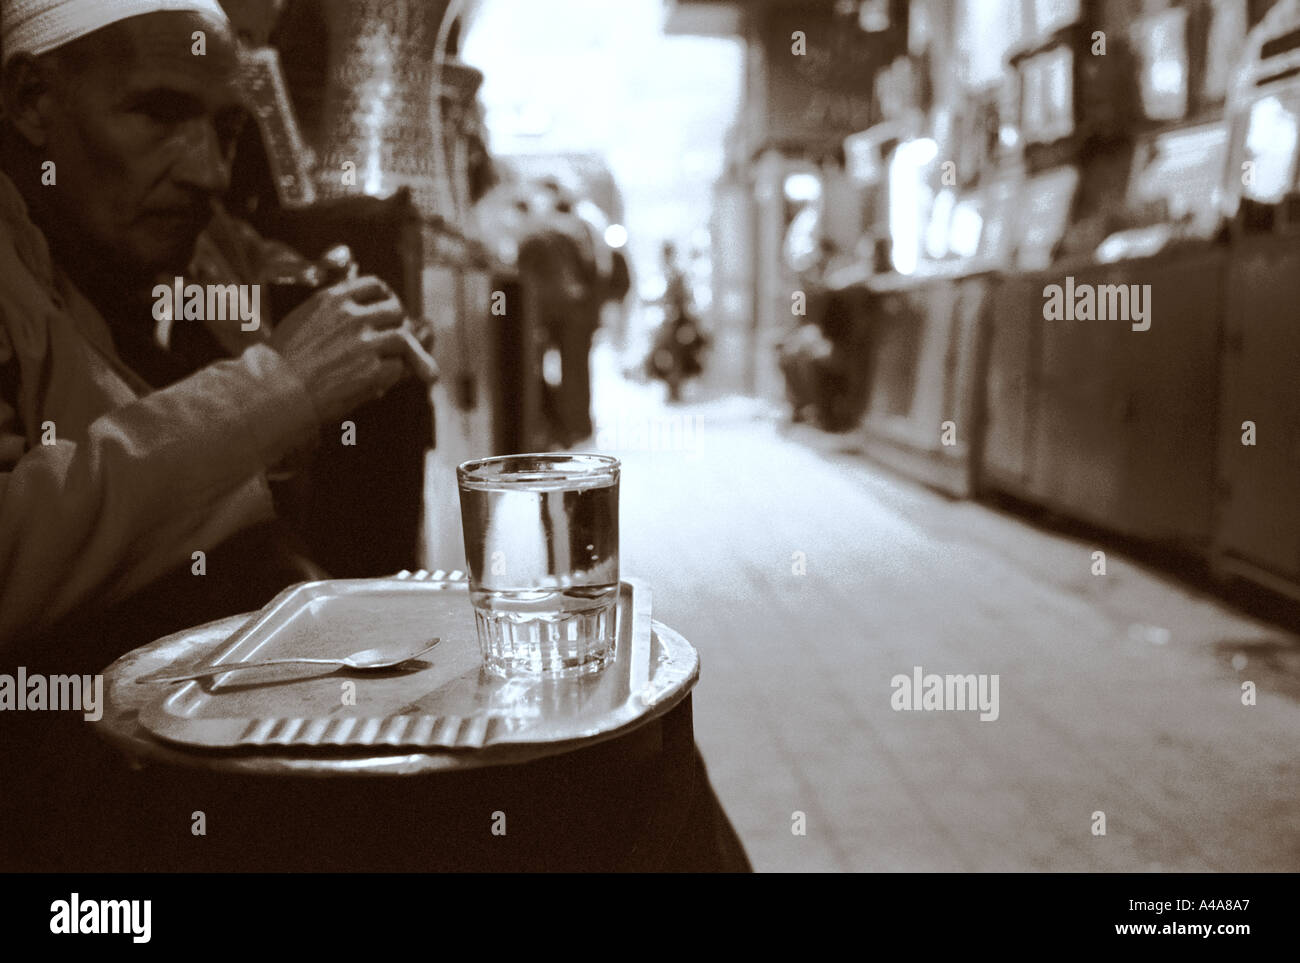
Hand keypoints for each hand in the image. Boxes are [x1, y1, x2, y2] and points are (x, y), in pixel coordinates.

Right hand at [269, 275, 407, 424]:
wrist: (277, 391)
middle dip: (399, 324)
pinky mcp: (373, 370)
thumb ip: (331, 312)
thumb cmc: (282, 362)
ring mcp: (365, 343)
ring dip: (407, 352)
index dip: (386, 297)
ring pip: (403, 338)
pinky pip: (398, 368)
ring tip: (404, 363)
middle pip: (395, 310)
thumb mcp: (302, 320)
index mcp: (333, 299)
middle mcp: (352, 316)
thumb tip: (358, 313)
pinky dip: (394, 375)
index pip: (375, 285)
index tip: (388, 306)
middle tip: (399, 339)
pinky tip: (381, 383)